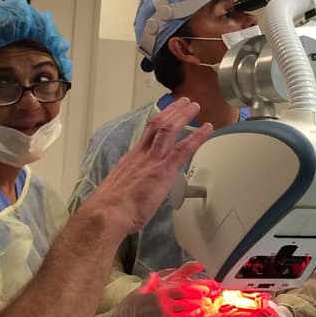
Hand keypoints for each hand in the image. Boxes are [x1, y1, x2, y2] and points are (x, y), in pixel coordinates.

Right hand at [80, 98, 212, 234]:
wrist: (108, 213)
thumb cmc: (111, 209)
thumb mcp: (121, 191)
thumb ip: (132, 185)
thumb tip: (136, 191)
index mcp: (131, 159)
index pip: (146, 134)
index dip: (158, 122)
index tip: (165, 114)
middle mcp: (141, 154)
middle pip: (157, 125)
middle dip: (171, 111)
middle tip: (182, 102)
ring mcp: (152, 160)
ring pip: (169, 129)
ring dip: (183, 116)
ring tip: (194, 106)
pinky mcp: (163, 170)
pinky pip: (183, 148)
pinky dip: (197, 136)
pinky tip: (207, 129)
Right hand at [85, 262, 208, 316]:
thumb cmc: (126, 309)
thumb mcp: (137, 292)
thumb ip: (149, 283)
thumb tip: (155, 275)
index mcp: (159, 295)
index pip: (182, 291)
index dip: (195, 291)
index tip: (205, 290)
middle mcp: (164, 307)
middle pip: (187, 303)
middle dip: (199, 301)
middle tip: (208, 300)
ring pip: (185, 316)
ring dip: (194, 313)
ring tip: (201, 311)